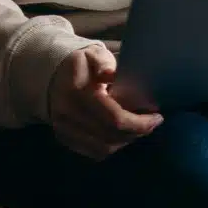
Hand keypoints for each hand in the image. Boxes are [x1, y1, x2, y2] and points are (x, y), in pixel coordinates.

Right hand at [47, 45, 163, 160]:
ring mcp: (64, 130)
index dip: (139, 123)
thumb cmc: (81, 64)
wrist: (50, 76)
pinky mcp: (64, 139)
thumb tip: (110, 75)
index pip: (114, 118)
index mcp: (76, 93)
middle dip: (137, 132)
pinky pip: (94, 152)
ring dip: (126, 141)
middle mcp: (67, 115)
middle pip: (110, 136)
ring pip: (103, 149)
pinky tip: (123, 135)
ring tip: (139, 128)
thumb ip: (104, 63)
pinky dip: (113, 146)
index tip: (157, 116)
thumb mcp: (93, 55)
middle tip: (152, 122)